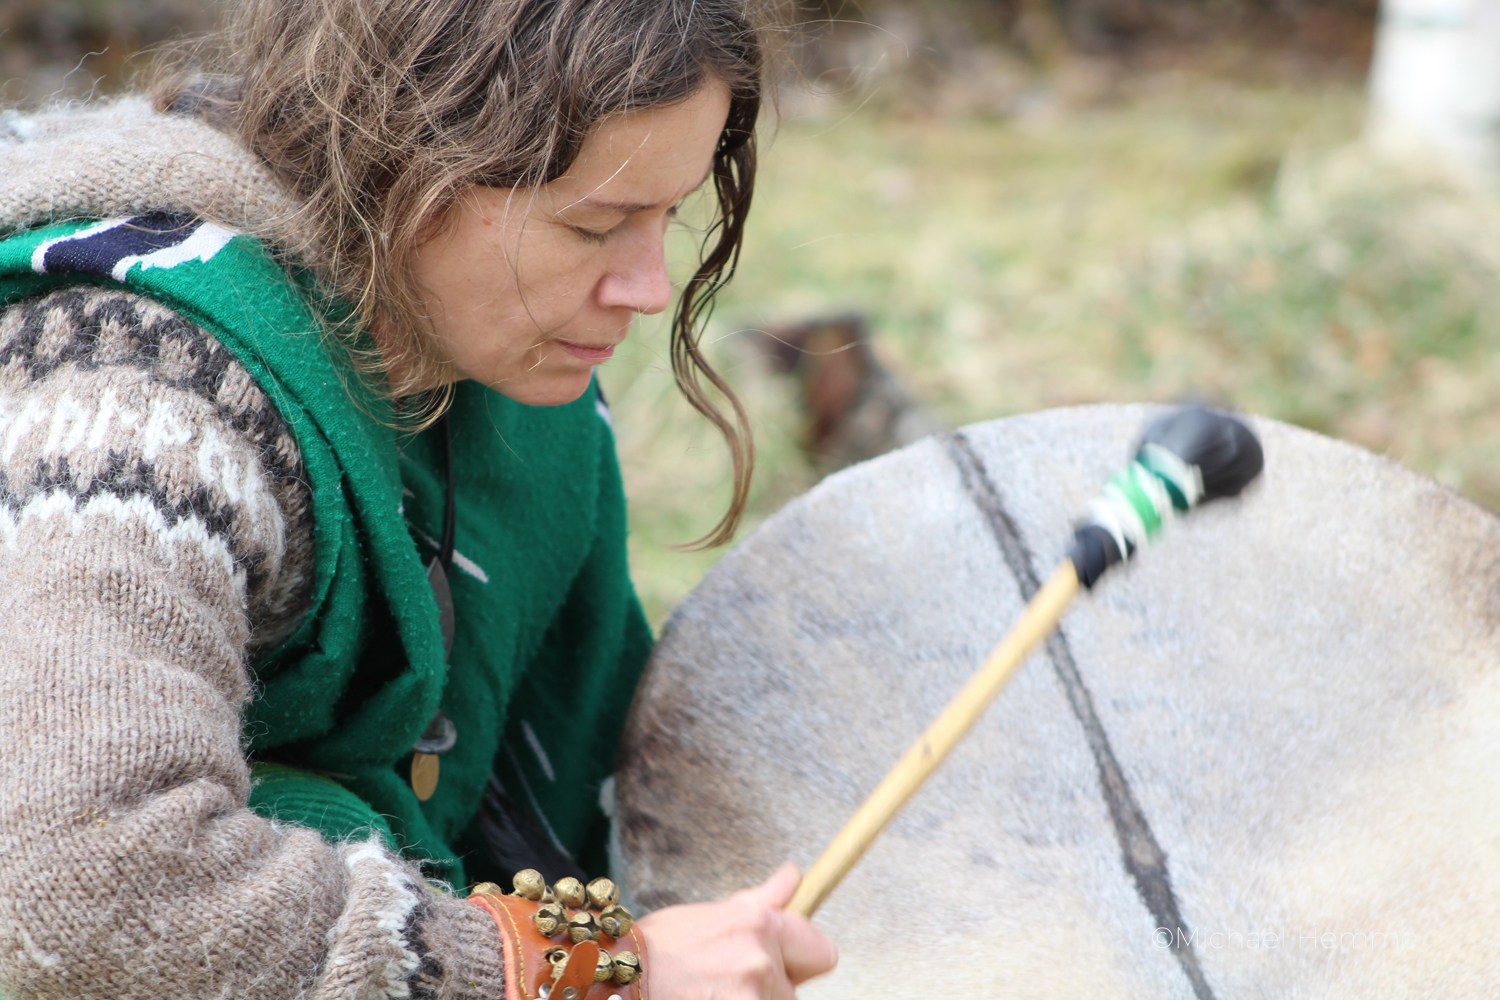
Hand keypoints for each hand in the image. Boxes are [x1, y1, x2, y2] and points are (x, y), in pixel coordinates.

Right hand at [636, 862, 837, 999]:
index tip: (782, 964)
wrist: (614, 975)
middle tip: (721, 982)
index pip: (823, 952)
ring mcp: (750, 996)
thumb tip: (793, 875)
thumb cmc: (656, 949)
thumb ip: (761, 901)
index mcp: (758, 924)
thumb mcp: (710, 916)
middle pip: (791, 992)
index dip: (801, 961)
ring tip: (706, 994)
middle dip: (765, 990)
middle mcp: (760, 960)